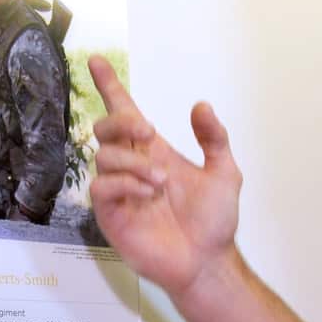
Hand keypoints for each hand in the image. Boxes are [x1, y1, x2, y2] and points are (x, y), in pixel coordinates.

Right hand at [87, 55, 241, 298]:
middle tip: (150, 134)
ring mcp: (119, 191)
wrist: (207, 260)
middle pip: (106, 128)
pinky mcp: (111, 215)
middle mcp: (132, 167)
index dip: (110, 87)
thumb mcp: (224, 173)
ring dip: (134, 162)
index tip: (97, 61)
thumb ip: (214, 139)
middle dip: (123, 123)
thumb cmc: (213, 221)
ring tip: (162, 181)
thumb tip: (201, 105)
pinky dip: (126, 184)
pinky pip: (102, 188)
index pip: (125, 113)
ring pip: (104, 156)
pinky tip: (149, 192)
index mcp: (154, 152)